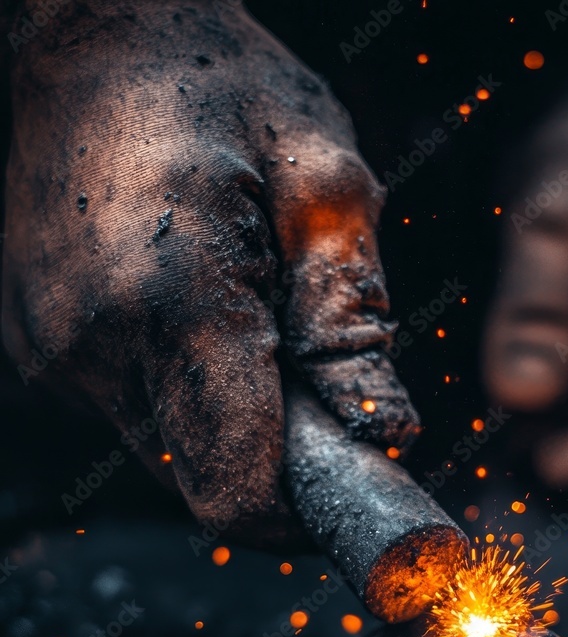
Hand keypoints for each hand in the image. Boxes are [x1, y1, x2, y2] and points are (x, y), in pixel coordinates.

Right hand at [2, 0, 417, 543]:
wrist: (91, 34)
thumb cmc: (219, 83)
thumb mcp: (325, 182)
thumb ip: (352, 320)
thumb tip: (383, 433)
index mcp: (174, 301)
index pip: (239, 488)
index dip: (306, 517)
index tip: (358, 500)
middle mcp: (94, 344)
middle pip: (205, 486)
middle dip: (278, 471)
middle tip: (325, 405)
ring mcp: (56, 351)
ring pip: (170, 458)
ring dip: (233, 432)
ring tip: (264, 343)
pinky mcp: (45, 347)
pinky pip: (135, 414)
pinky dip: (188, 399)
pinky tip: (208, 327)